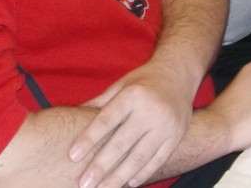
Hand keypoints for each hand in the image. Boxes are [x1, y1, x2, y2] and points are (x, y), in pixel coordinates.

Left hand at [70, 61, 197, 187]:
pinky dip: (143, 173)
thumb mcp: (122, 84)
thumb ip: (99, 102)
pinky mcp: (177, 135)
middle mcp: (151, 110)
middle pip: (122, 143)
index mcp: (134, 94)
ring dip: (119, 176)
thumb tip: (72, 117)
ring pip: (139, 157)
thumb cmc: (144, 81)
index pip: (107, 120)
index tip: (72, 156)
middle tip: (84, 184)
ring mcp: (166, 124)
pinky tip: (128, 183)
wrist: (179, 74)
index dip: (89, 138)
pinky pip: (158, 159)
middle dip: (101, 166)